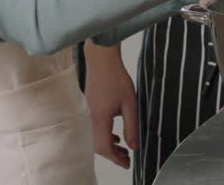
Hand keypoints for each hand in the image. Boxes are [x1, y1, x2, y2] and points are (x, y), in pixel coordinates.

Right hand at [84, 45, 138, 167]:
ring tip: (123, 148)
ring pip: (96, 137)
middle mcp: (91, 118)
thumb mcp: (130, 104)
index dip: (116, 158)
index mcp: (100, 119)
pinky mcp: (90, 108)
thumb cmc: (115, 78)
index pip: (105, 147)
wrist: (101, 59)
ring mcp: (89, 113)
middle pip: (98, 146)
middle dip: (113, 155)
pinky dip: (105, 136)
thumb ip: (132, 127)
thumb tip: (135, 146)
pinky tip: (115, 134)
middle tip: (127, 159)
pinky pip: (95, 129)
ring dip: (109, 145)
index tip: (127, 163)